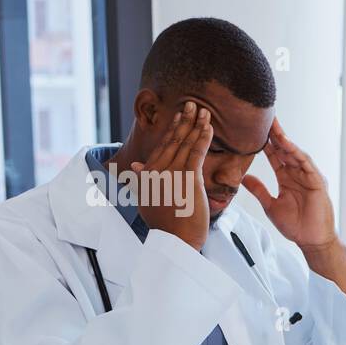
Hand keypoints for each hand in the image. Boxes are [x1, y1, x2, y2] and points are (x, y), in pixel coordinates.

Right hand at [130, 101, 211, 249]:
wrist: (175, 241)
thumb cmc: (166, 224)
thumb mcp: (148, 199)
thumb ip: (143, 180)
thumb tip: (136, 167)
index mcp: (149, 174)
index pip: (163, 146)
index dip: (173, 129)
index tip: (180, 115)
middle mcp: (158, 170)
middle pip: (173, 140)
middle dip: (184, 120)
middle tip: (193, 103)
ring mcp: (172, 173)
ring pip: (185, 144)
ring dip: (195, 125)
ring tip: (203, 111)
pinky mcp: (187, 179)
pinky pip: (196, 153)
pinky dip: (202, 138)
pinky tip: (208, 127)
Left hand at [241, 117, 335, 248]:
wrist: (311, 240)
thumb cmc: (295, 226)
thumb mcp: (270, 205)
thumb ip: (259, 190)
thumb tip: (244, 178)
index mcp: (286, 178)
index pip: (274, 155)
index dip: (264, 142)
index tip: (253, 128)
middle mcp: (297, 173)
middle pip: (284, 149)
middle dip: (274, 134)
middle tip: (264, 116)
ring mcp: (308, 176)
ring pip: (294, 152)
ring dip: (283, 139)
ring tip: (272, 125)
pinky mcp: (316, 181)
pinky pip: (305, 162)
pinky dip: (295, 152)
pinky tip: (285, 143)